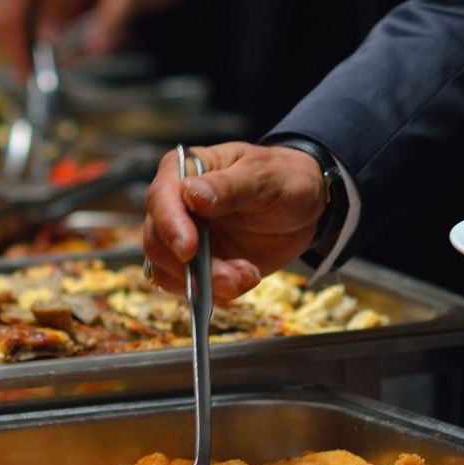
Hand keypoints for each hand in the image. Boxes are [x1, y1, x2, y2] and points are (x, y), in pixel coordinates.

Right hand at [0, 0, 110, 74]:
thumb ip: (55, 6)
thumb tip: (44, 40)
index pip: (6, 20)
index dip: (15, 51)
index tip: (26, 75)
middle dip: (11, 46)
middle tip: (30, 70)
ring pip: (2, 7)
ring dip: (16, 32)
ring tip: (34, 55)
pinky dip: (20, 15)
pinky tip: (36, 28)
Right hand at [142, 142, 327, 301]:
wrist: (306, 208)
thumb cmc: (284, 179)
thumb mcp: (264, 176)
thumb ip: (228, 186)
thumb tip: (191, 194)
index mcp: (184, 171)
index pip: (161, 197)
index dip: (169, 226)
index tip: (188, 249)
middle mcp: (176, 205)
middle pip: (157, 241)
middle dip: (189, 267)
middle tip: (230, 277)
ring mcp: (185, 238)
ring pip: (169, 271)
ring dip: (205, 284)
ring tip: (246, 277)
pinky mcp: (198, 265)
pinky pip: (190, 288)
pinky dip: (216, 293)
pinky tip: (246, 279)